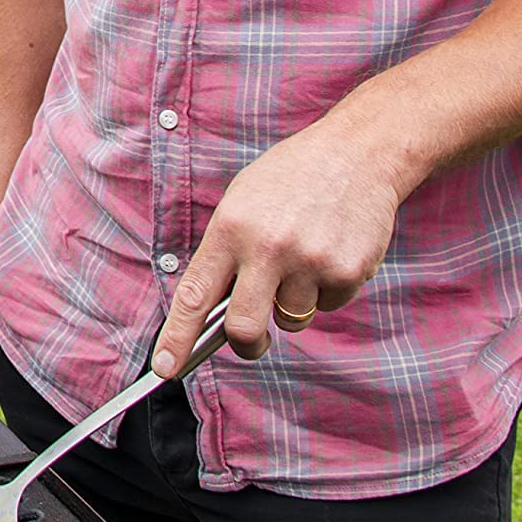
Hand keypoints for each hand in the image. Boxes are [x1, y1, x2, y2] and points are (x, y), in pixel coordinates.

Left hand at [149, 109, 407, 374]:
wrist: (358, 153)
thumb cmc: (291, 178)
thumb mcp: (242, 202)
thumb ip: (227, 254)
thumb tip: (214, 315)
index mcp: (231, 228)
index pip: (194, 296)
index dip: (176, 338)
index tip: (163, 368)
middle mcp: (268, 248)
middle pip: (245, 329)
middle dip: (246, 344)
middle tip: (252, 340)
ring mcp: (311, 261)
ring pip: (292, 319)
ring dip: (293, 302)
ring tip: (302, 258)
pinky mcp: (348, 271)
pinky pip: (329, 305)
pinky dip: (326, 289)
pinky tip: (329, 251)